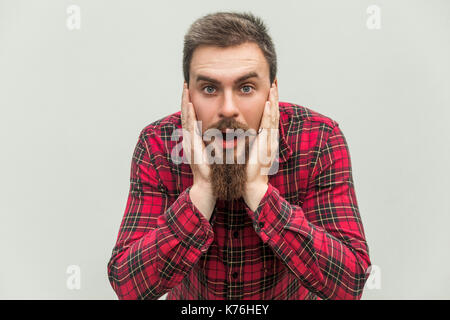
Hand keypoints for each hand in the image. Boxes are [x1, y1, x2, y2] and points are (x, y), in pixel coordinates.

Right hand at [181, 82, 210, 185]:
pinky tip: (188, 105)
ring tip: (185, 90)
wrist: (210, 183)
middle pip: (186, 114)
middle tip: (185, 84)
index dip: (190, 104)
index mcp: (196, 139)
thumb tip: (225, 131)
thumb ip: (216, 140)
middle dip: (184, 99)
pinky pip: (189, 127)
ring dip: (184, 103)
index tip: (190, 91)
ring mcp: (189, 142)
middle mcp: (190, 138)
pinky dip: (188, 115)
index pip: (192, 117)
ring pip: (185, 118)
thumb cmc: (214, 169)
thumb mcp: (216, 150)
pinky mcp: (191, 145)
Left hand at [243, 83, 279, 209]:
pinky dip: (270, 113)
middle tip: (274, 82)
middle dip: (274, 97)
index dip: (270, 103)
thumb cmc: (247, 171)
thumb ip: (244, 140)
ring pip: (273, 116)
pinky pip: (269, 125)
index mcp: (264, 138)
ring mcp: (269, 140)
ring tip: (273, 87)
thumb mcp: (246, 151)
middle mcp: (269, 137)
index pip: (268, 116)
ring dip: (273, 100)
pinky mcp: (266, 144)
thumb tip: (235, 131)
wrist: (251, 185)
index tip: (269, 90)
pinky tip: (270, 103)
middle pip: (273, 113)